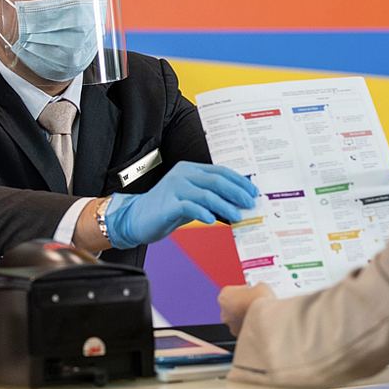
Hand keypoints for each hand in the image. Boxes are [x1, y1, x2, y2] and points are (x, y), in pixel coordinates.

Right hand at [105, 161, 257, 247]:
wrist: (136, 218)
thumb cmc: (167, 209)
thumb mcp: (191, 198)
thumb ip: (210, 196)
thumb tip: (237, 202)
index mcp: (190, 169)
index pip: (220, 171)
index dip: (239, 181)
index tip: (253, 192)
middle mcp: (183, 174)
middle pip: (216, 181)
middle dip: (237, 192)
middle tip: (250, 204)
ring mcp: (174, 188)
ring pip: (206, 194)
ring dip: (225, 206)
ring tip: (238, 216)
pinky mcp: (168, 204)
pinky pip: (189, 207)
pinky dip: (203, 213)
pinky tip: (212, 220)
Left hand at [218, 283, 273, 335]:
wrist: (266, 320)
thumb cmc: (260, 302)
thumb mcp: (260, 285)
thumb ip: (255, 287)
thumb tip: (259, 289)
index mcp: (224, 296)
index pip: (232, 290)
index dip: (244, 290)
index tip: (252, 290)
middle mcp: (224, 312)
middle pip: (232, 305)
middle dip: (243, 303)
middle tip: (256, 300)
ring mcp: (231, 325)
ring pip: (237, 318)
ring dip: (246, 315)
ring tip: (260, 311)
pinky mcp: (239, 335)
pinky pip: (244, 327)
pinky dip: (250, 324)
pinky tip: (260, 320)